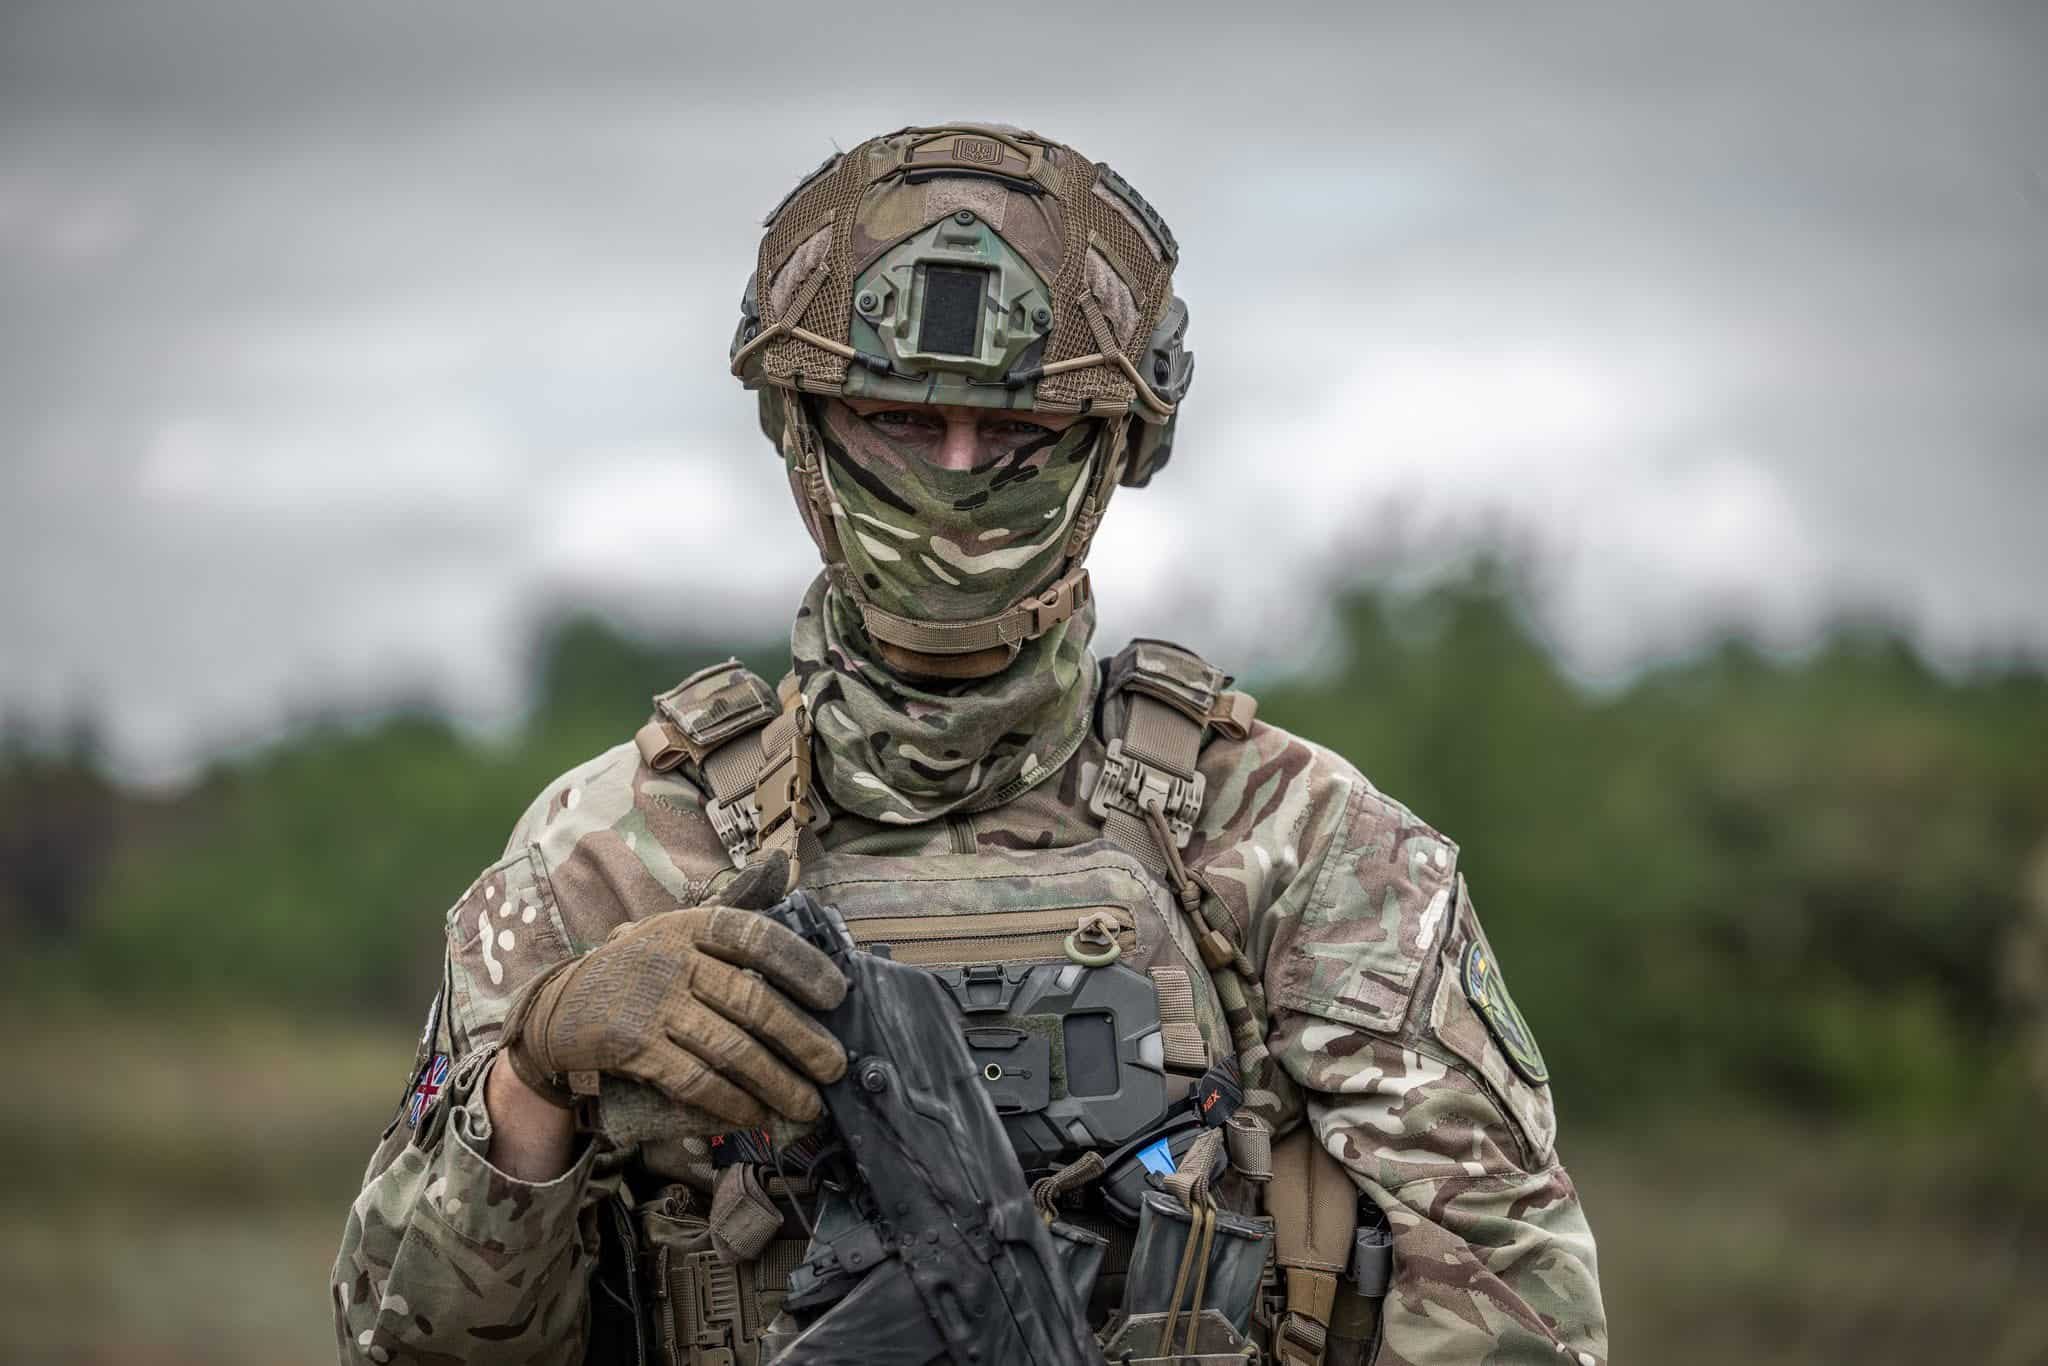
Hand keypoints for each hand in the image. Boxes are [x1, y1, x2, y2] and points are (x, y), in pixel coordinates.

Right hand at [501, 854, 847, 1126]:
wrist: (558, 1008)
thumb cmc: (637, 970)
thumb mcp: (675, 933)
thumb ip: (726, 916)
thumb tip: (780, 868)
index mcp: (690, 926)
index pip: (756, 936)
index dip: (802, 964)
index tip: (838, 995)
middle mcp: (673, 959)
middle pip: (751, 1001)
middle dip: (802, 1039)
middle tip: (835, 1067)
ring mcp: (652, 1004)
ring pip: (730, 1047)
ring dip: (777, 1082)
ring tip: (808, 1104)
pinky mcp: (632, 1047)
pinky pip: (694, 1080)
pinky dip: (730, 1102)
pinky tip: (756, 1116)